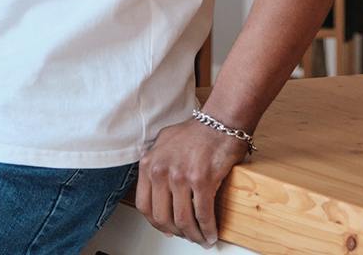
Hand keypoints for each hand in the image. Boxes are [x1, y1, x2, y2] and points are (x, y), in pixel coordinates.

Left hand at [135, 117, 247, 246]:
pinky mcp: (201, 180)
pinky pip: (203, 215)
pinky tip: (212, 233)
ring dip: (194, 236)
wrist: (219, 123)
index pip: (143, 205)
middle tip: (186, 236)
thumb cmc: (195, 134)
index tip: (166, 228)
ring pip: (183, 220)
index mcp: (148, 163)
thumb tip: (158, 201)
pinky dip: (208, 230)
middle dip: (176, 233)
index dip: (156, 223)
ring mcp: (180, 175)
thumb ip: (156, 170)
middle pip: (162, 217)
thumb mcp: (164, 146)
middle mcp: (160, 170)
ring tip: (201, 239)